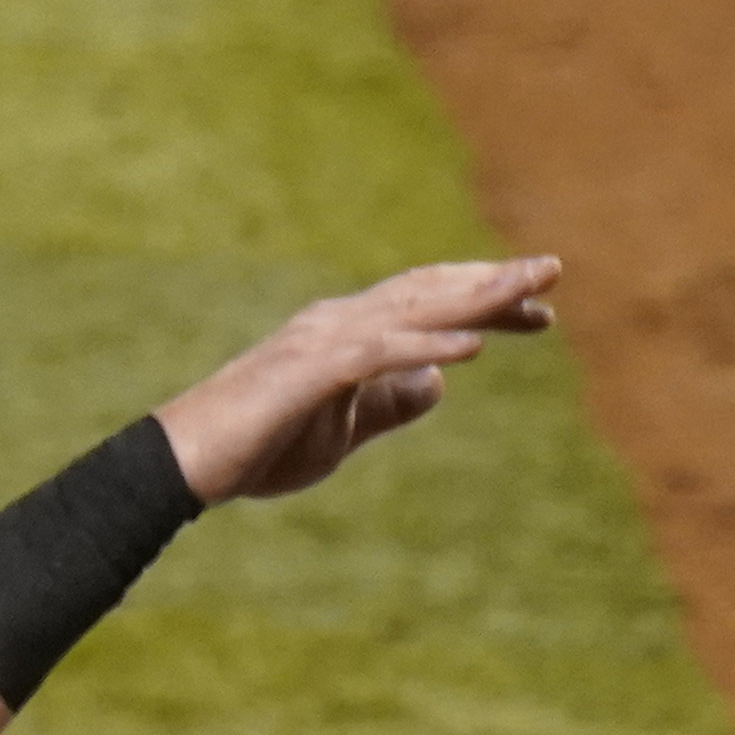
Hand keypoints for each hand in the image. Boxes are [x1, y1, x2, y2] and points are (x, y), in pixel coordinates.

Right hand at [150, 257, 559, 503]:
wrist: (181, 464)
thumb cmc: (255, 448)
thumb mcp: (342, 430)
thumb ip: (388, 404)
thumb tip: (439, 382)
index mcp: (346, 334)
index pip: (428, 305)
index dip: (485, 301)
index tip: (540, 312)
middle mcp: (338, 323)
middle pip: (429, 292)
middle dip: (493, 282)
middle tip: (552, 271)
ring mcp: (322, 342)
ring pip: (412, 310)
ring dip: (474, 298)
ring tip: (528, 289)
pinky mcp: (307, 372)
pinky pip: (378, 354)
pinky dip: (426, 346)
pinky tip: (472, 347)